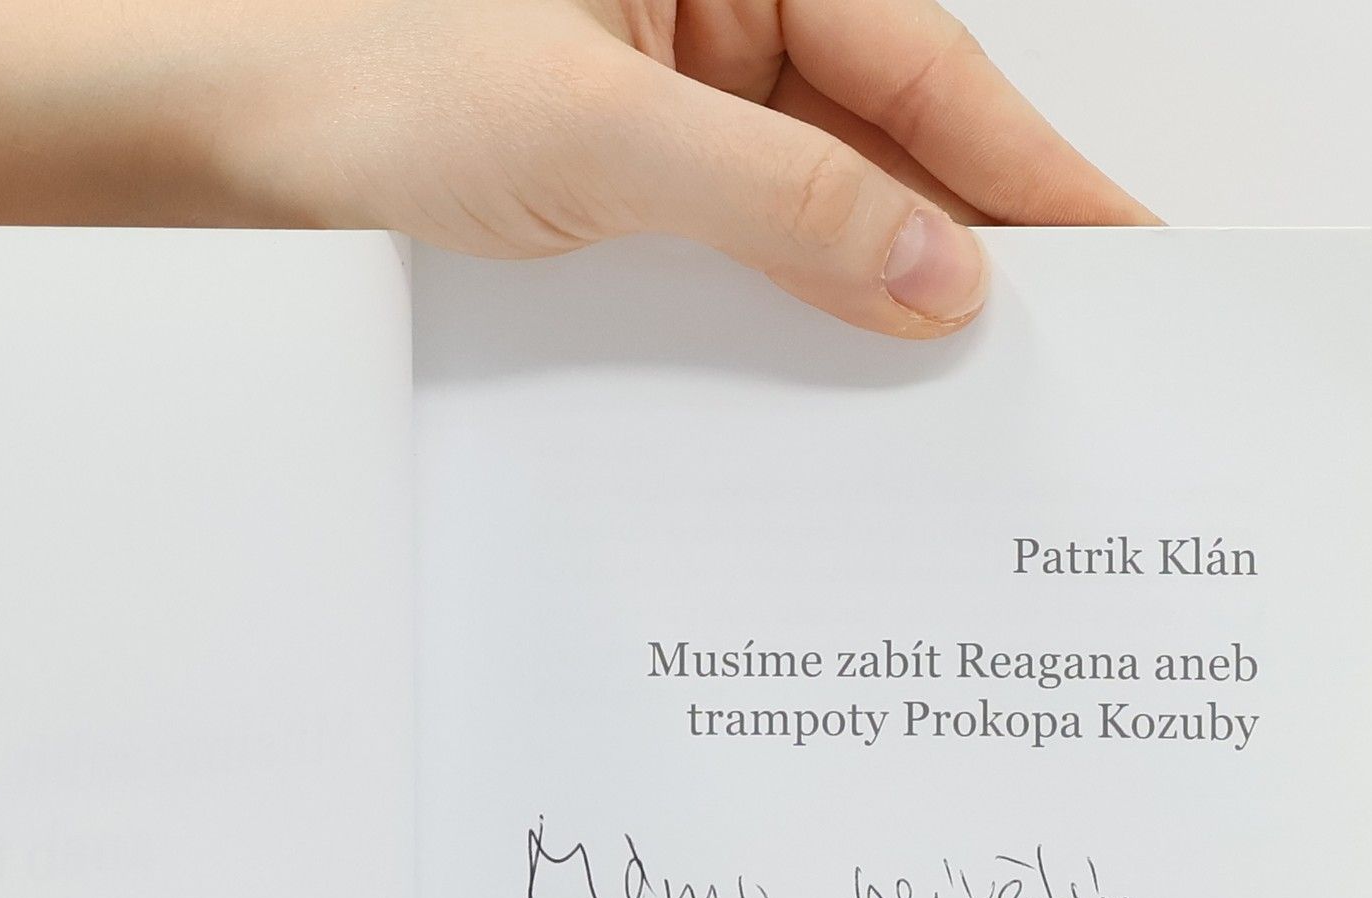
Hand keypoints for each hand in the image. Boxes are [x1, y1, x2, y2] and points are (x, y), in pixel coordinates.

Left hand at [219, 0, 1153, 333]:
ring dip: (883, 287)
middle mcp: (723, 15)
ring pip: (824, 201)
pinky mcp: (633, 176)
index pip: (928, 71)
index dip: (1034, 171)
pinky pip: (746, 242)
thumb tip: (935, 271)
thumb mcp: (598, 140)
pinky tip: (839, 368)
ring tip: (971, 386)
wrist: (235, 132)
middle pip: (892, 136)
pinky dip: (792, 305)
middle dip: (976, 240)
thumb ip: (780, 203)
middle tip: (1082, 345)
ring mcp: (678, 100)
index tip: (1135, 248)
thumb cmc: (376, 80)